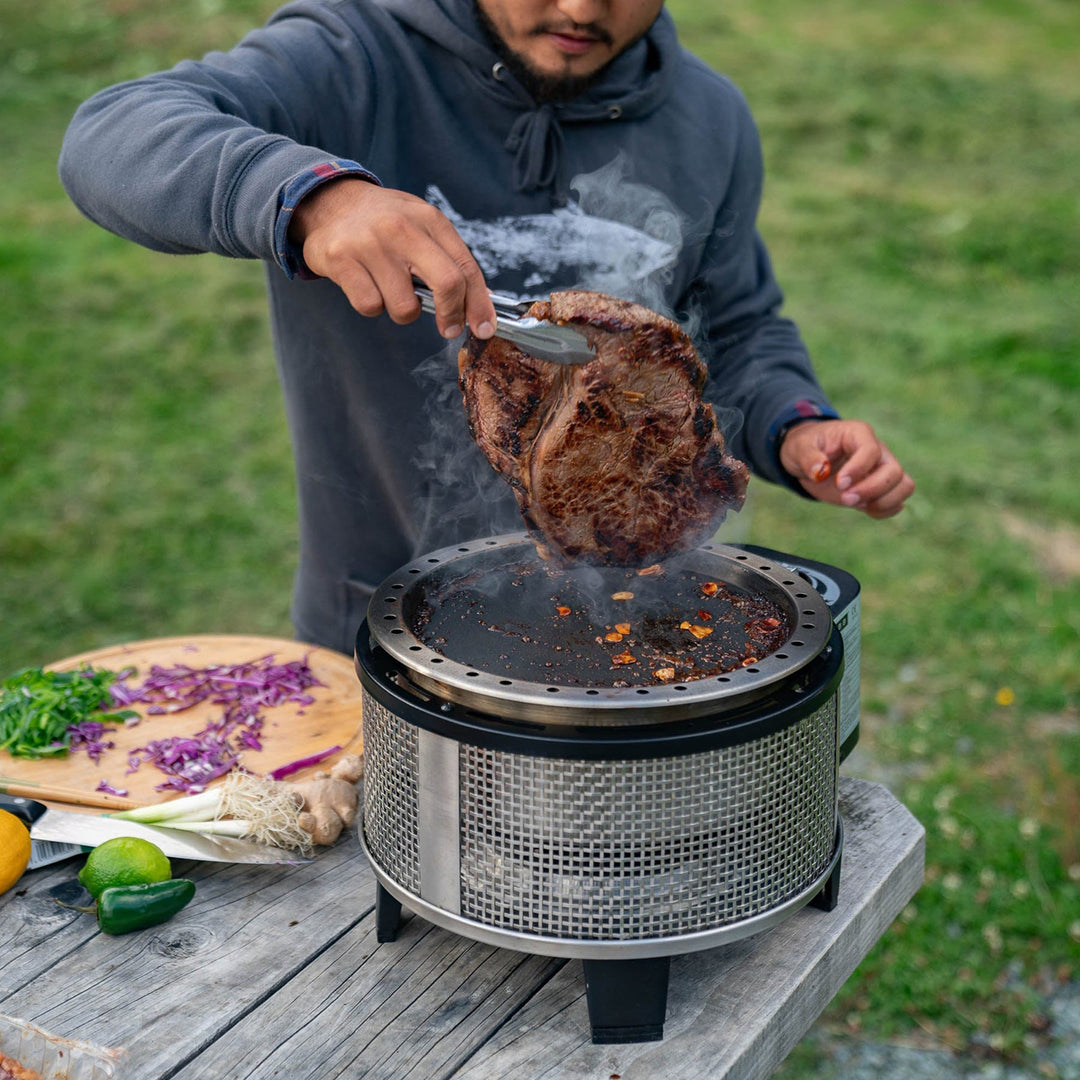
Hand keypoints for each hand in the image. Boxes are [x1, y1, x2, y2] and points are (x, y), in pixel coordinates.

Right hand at [287, 177, 495, 340]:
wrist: (330, 201)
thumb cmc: (384, 222)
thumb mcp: (421, 226)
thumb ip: (449, 260)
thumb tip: (479, 305)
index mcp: (429, 220)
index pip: (466, 267)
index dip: (479, 304)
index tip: (484, 328)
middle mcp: (402, 228)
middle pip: (446, 283)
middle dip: (451, 315)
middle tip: (448, 327)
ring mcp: (370, 244)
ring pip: (405, 307)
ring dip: (402, 311)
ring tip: (391, 289)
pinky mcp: (340, 259)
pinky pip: (370, 306)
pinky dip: (372, 306)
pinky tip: (367, 285)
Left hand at [779, 419, 914, 518]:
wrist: (808, 458)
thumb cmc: (805, 447)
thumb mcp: (798, 447)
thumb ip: (808, 458)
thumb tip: (820, 472)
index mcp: (858, 434)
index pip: (871, 451)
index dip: (859, 469)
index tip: (840, 483)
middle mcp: (877, 451)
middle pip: (894, 471)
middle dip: (872, 489)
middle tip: (845, 498)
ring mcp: (881, 470)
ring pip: (904, 486)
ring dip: (884, 501)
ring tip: (857, 505)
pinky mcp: (878, 488)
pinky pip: (897, 501)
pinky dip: (884, 510)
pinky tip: (863, 509)